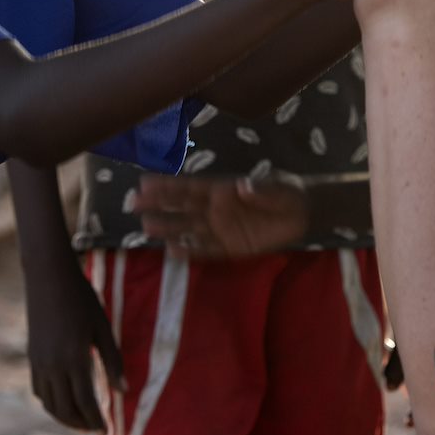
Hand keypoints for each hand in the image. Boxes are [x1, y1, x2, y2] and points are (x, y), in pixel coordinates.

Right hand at [23, 259, 124, 432]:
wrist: (49, 278)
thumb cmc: (82, 299)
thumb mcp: (103, 329)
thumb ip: (113, 362)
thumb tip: (123, 392)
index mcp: (75, 360)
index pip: (86, 403)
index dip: (96, 421)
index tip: (107, 432)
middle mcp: (53, 366)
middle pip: (66, 409)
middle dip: (81, 424)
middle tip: (96, 430)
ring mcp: (39, 363)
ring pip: (49, 404)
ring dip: (65, 417)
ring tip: (82, 421)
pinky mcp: (32, 357)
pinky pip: (39, 390)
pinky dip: (51, 403)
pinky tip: (63, 401)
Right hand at [132, 172, 309, 256]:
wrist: (302, 215)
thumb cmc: (286, 195)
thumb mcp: (279, 190)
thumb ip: (261, 190)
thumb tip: (242, 187)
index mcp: (223, 190)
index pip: (191, 188)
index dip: (168, 186)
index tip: (144, 182)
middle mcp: (216, 208)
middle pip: (182, 207)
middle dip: (158, 204)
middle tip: (133, 203)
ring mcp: (221, 229)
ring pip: (189, 228)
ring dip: (169, 228)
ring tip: (146, 227)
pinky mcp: (230, 247)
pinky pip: (206, 250)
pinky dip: (190, 251)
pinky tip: (172, 251)